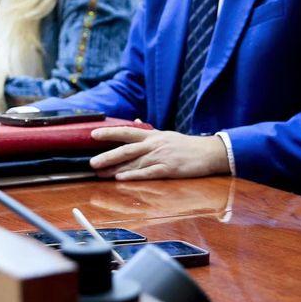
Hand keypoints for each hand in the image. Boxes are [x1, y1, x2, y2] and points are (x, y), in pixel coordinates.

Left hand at [88, 127, 230, 179]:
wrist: (209, 152)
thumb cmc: (186, 145)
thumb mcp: (166, 134)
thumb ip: (148, 131)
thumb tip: (132, 122)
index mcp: (153, 135)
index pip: (127, 132)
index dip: (109, 133)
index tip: (93, 134)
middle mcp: (154, 144)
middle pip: (127, 150)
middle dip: (107, 156)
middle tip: (91, 163)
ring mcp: (161, 157)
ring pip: (134, 163)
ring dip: (115, 169)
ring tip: (100, 175)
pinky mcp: (169, 169)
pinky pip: (148, 173)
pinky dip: (134, 176)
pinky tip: (122, 179)